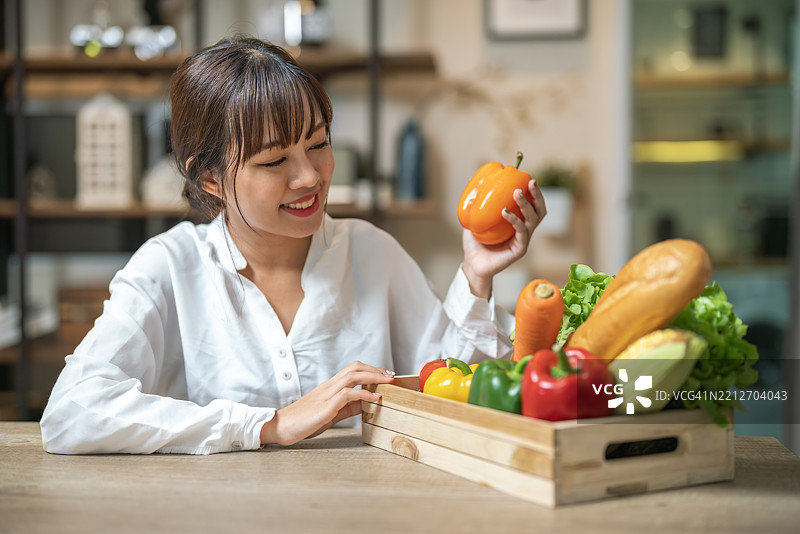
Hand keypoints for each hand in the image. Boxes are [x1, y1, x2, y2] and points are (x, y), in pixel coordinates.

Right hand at [260, 361, 394, 445]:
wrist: (280, 426)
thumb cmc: (303, 421)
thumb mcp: (330, 413)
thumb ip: (347, 407)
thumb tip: (365, 403)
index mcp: (329, 387)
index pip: (352, 370)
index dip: (371, 370)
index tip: (385, 376)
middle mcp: (329, 386)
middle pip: (355, 367)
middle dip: (375, 369)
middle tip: (390, 376)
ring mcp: (327, 394)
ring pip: (353, 375)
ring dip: (373, 377)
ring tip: (388, 383)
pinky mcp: (326, 406)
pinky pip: (348, 394)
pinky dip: (364, 394)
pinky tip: (375, 399)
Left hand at [461, 179, 545, 298]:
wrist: (472, 264)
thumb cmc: (475, 243)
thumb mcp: (475, 218)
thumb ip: (478, 202)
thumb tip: (473, 179)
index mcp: (518, 222)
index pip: (532, 205)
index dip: (534, 192)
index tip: (528, 178)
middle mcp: (524, 231)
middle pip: (539, 211)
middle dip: (537, 195)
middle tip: (530, 182)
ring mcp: (523, 240)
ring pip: (533, 220)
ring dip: (527, 205)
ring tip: (517, 193)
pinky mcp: (519, 250)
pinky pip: (522, 233)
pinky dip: (515, 220)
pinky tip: (505, 212)